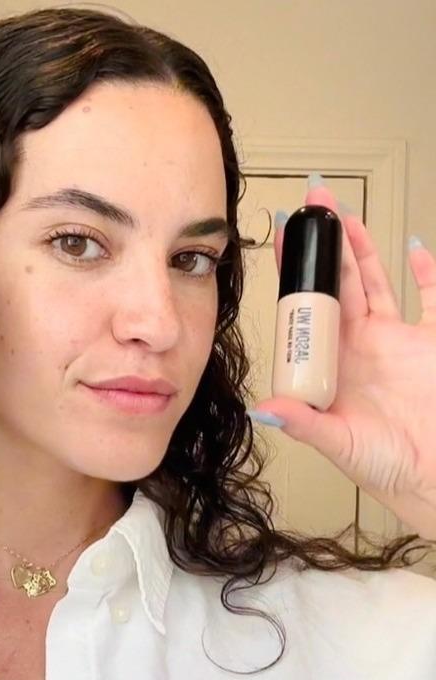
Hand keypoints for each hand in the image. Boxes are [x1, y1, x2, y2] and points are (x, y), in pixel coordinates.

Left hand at [248, 175, 435, 540]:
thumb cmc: (388, 466)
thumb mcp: (340, 444)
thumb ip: (303, 423)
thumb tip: (264, 407)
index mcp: (332, 362)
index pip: (306, 308)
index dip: (294, 274)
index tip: (282, 240)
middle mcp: (359, 345)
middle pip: (338, 284)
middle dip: (325, 246)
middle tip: (313, 208)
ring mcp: (396, 340)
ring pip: (376, 282)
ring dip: (361, 250)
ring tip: (346, 217)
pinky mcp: (432, 342)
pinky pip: (433, 298)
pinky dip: (427, 272)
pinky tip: (413, 247)